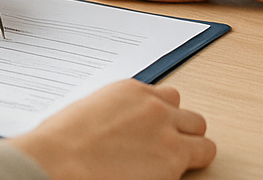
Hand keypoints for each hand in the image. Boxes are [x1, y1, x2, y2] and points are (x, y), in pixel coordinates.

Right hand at [8, 80, 214, 179]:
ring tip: (174, 167)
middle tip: (167, 150)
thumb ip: (120, 112)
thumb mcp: (94, 110)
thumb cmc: (64, 141)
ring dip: (193, 151)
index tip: (155, 131)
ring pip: (202, 138)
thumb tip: (127, 128)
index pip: (166, 98)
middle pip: (189, 116)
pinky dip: (188, 170)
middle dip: (182, 133)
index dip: (162, 118)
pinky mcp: (173, 159)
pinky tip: (168, 176)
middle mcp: (154, 106)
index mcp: (131, 91)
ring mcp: (166, 132)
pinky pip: (199, 160)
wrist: (60, 160)